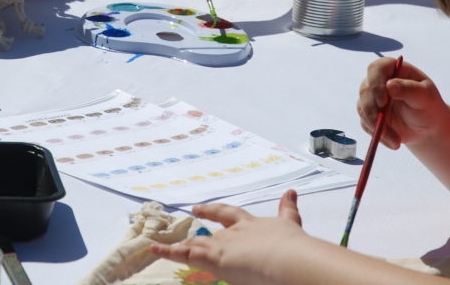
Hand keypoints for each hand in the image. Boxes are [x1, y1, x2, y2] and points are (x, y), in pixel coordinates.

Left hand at [151, 192, 305, 283]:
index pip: (234, 215)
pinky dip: (168, 252)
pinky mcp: (214, 257)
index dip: (220, 210)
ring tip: (162, 244)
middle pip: (215, 224)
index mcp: (253, 225)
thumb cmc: (293, 248)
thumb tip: (292, 191)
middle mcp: (235, 232)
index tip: (205, 207)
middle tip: (196, 210)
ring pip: (196, 243)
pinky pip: (185, 255)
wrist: (287, 258)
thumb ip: (289, 210)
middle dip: (206, 214)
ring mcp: (223, 244)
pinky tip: (156, 250)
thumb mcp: (291, 225)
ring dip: (179, 244)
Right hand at [357, 57, 448, 149]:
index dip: (375, 83)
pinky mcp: (368, 114)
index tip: (383, 101)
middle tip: (384, 126)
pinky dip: (378, 135)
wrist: (427, 127)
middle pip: (365, 90)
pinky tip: (393, 142)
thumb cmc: (429, 106)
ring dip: (377, 127)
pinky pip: (365, 124)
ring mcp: (371, 97)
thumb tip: (389, 85)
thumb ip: (410, 89)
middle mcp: (378, 81)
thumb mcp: (426, 97)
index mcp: (393, 70)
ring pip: (363, 109)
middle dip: (373, 111)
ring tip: (396, 141)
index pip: (376, 68)